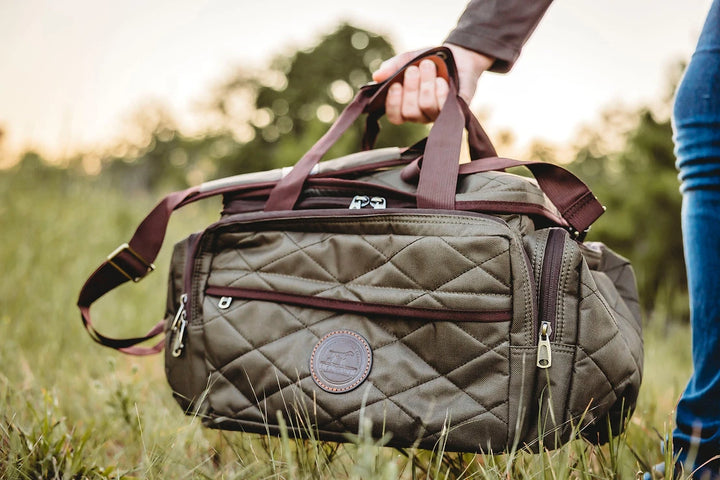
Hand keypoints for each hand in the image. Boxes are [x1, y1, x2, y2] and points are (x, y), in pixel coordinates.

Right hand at [372, 44, 493, 123]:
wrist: (459, 55)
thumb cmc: (431, 59)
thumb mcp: (410, 59)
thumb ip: (393, 67)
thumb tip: (376, 76)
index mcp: (406, 105)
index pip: (395, 117)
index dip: (393, 104)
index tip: (396, 84)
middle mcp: (421, 114)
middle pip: (410, 113)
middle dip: (411, 89)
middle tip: (415, 68)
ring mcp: (437, 115)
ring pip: (426, 107)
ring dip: (426, 84)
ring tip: (429, 66)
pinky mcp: (453, 111)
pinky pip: (443, 107)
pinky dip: (440, 91)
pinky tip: (442, 80)